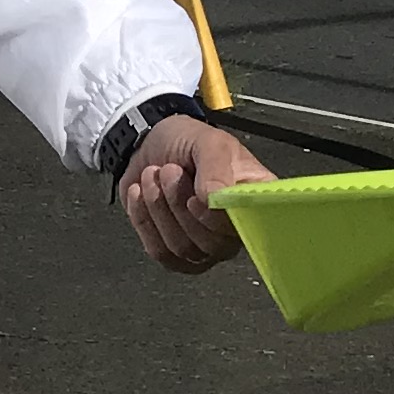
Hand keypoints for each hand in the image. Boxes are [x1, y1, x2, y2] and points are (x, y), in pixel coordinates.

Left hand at [118, 110, 270, 275]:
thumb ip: (216, 168)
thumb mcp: (208, 141)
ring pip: (182, 249)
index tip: (194, 197)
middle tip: (169, 171)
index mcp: (254, 200)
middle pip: (212, 245)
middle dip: (180, 205)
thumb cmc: (186, 142)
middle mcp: (235, 228)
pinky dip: (143, 220)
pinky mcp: (175, 252)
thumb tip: (215, 200)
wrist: (150, 144)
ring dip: (159, 208)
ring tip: (153, 175)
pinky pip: (159, 252)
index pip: (250, 229)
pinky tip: (140, 193)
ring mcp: (206, 244)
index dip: (219, 219)